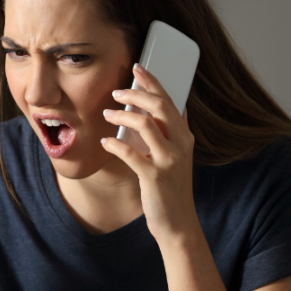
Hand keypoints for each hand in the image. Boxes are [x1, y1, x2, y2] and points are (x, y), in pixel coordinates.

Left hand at [100, 63, 196, 242]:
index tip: (137, 67)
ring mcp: (168, 161)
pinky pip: (130, 154)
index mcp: (185, 137)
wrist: (178, 223)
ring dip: (122, 116)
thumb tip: (169, 108)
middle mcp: (180, 145)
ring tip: (106, 114)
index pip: (170, 101)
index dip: (153, 82)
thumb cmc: (172, 188)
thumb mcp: (177, 157)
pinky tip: (104, 142)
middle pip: (159, 107)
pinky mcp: (154, 177)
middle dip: (136, 93)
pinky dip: (114, 145)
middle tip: (116, 91)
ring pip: (146, 125)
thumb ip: (173, 134)